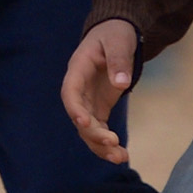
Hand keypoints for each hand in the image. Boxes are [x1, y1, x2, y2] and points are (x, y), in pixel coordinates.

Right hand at [62, 19, 139, 163]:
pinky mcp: (98, 109)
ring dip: (101, 146)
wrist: (115, 35)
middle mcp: (79, 90)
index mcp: (78, 70)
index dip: (75, 108)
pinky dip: (108, 144)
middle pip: (79, 116)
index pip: (70, 92)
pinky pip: (99, 130)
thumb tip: (121, 83)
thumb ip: (119, 60)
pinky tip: (122, 156)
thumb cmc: (115, 34)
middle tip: (113, 143)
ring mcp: (87, 101)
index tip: (84, 122)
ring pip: (87, 129)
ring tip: (120, 158)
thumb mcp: (119, 41)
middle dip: (93, 133)